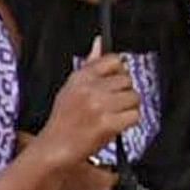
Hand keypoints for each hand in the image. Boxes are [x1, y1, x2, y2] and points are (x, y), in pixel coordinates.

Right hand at [42, 48, 142, 163]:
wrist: (55, 147)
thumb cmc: (64, 119)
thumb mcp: (71, 87)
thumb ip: (90, 64)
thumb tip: (99, 41)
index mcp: (80, 77)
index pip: (113, 60)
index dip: (118, 73)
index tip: (113, 84)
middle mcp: (90, 89)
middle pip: (128, 80)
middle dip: (124, 93)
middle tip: (111, 106)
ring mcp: (99, 106)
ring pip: (134, 98)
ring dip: (128, 108)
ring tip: (112, 115)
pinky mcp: (108, 123)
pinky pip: (134, 116)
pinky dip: (129, 122)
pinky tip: (115, 125)